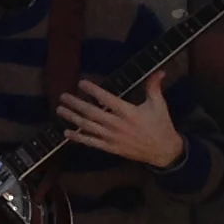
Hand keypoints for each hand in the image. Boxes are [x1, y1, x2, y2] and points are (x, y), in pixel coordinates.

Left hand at [55, 77, 183, 170]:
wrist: (164, 151)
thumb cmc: (161, 125)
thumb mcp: (159, 105)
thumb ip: (154, 87)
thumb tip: (159, 71)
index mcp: (129, 112)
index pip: (107, 99)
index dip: (93, 91)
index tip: (81, 83)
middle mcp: (117, 125)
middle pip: (92, 113)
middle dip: (76, 104)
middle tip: (63, 96)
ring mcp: (112, 137)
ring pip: (88, 127)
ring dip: (73, 118)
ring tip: (60, 110)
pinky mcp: (110, 148)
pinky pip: (91, 142)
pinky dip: (78, 138)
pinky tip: (66, 132)